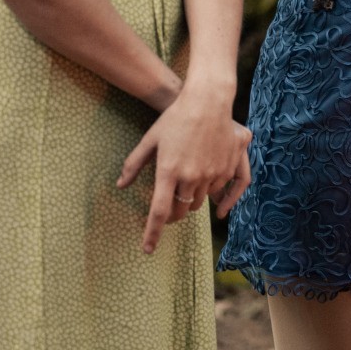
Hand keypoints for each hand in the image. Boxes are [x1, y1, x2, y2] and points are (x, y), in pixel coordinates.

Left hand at [117, 85, 251, 253]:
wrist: (208, 100)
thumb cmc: (175, 118)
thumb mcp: (150, 139)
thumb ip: (134, 164)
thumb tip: (120, 184)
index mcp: (168, 172)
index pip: (158, 211)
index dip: (152, 233)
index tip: (148, 249)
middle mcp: (192, 176)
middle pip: (182, 209)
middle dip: (174, 214)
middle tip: (168, 210)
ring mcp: (213, 173)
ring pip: (202, 200)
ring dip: (193, 199)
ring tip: (189, 187)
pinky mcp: (230, 167)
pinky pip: (223, 191)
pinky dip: (218, 196)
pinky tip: (221, 209)